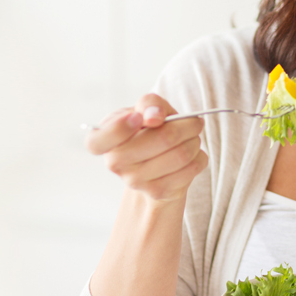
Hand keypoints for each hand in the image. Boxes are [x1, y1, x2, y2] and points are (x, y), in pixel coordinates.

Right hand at [84, 93, 207, 202]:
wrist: (157, 159)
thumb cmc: (148, 128)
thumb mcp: (145, 108)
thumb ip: (148, 103)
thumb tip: (154, 116)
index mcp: (101, 140)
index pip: (96, 142)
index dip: (119, 128)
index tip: (139, 118)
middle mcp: (114, 163)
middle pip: (161, 140)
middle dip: (185, 126)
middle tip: (194, 122)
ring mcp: (135, 181)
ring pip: (181, 155)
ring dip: (194, 140)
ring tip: (193, 136)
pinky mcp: (158, 192)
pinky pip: (191, 169)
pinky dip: (199, 156)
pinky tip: (193, 153)